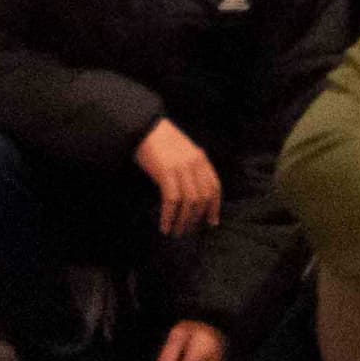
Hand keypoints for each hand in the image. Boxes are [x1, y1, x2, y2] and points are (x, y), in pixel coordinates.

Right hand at [134, 118, 220, 236]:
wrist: (144, 128)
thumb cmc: (162, 142)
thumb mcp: (183, 153)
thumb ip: (191, 170)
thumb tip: (193, 196)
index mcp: (202, 159)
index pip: (214, 187)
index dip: (214, 207)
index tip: (211, 222)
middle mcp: (195, 164)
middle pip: (203, 197)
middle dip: (196, 218)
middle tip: (188, 231)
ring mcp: (181, 168)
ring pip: (189, 202)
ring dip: (183, 221)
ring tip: (176, 232)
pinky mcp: (166, 172)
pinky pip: (172, 200)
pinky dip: (169, 216)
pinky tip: (164, 226)